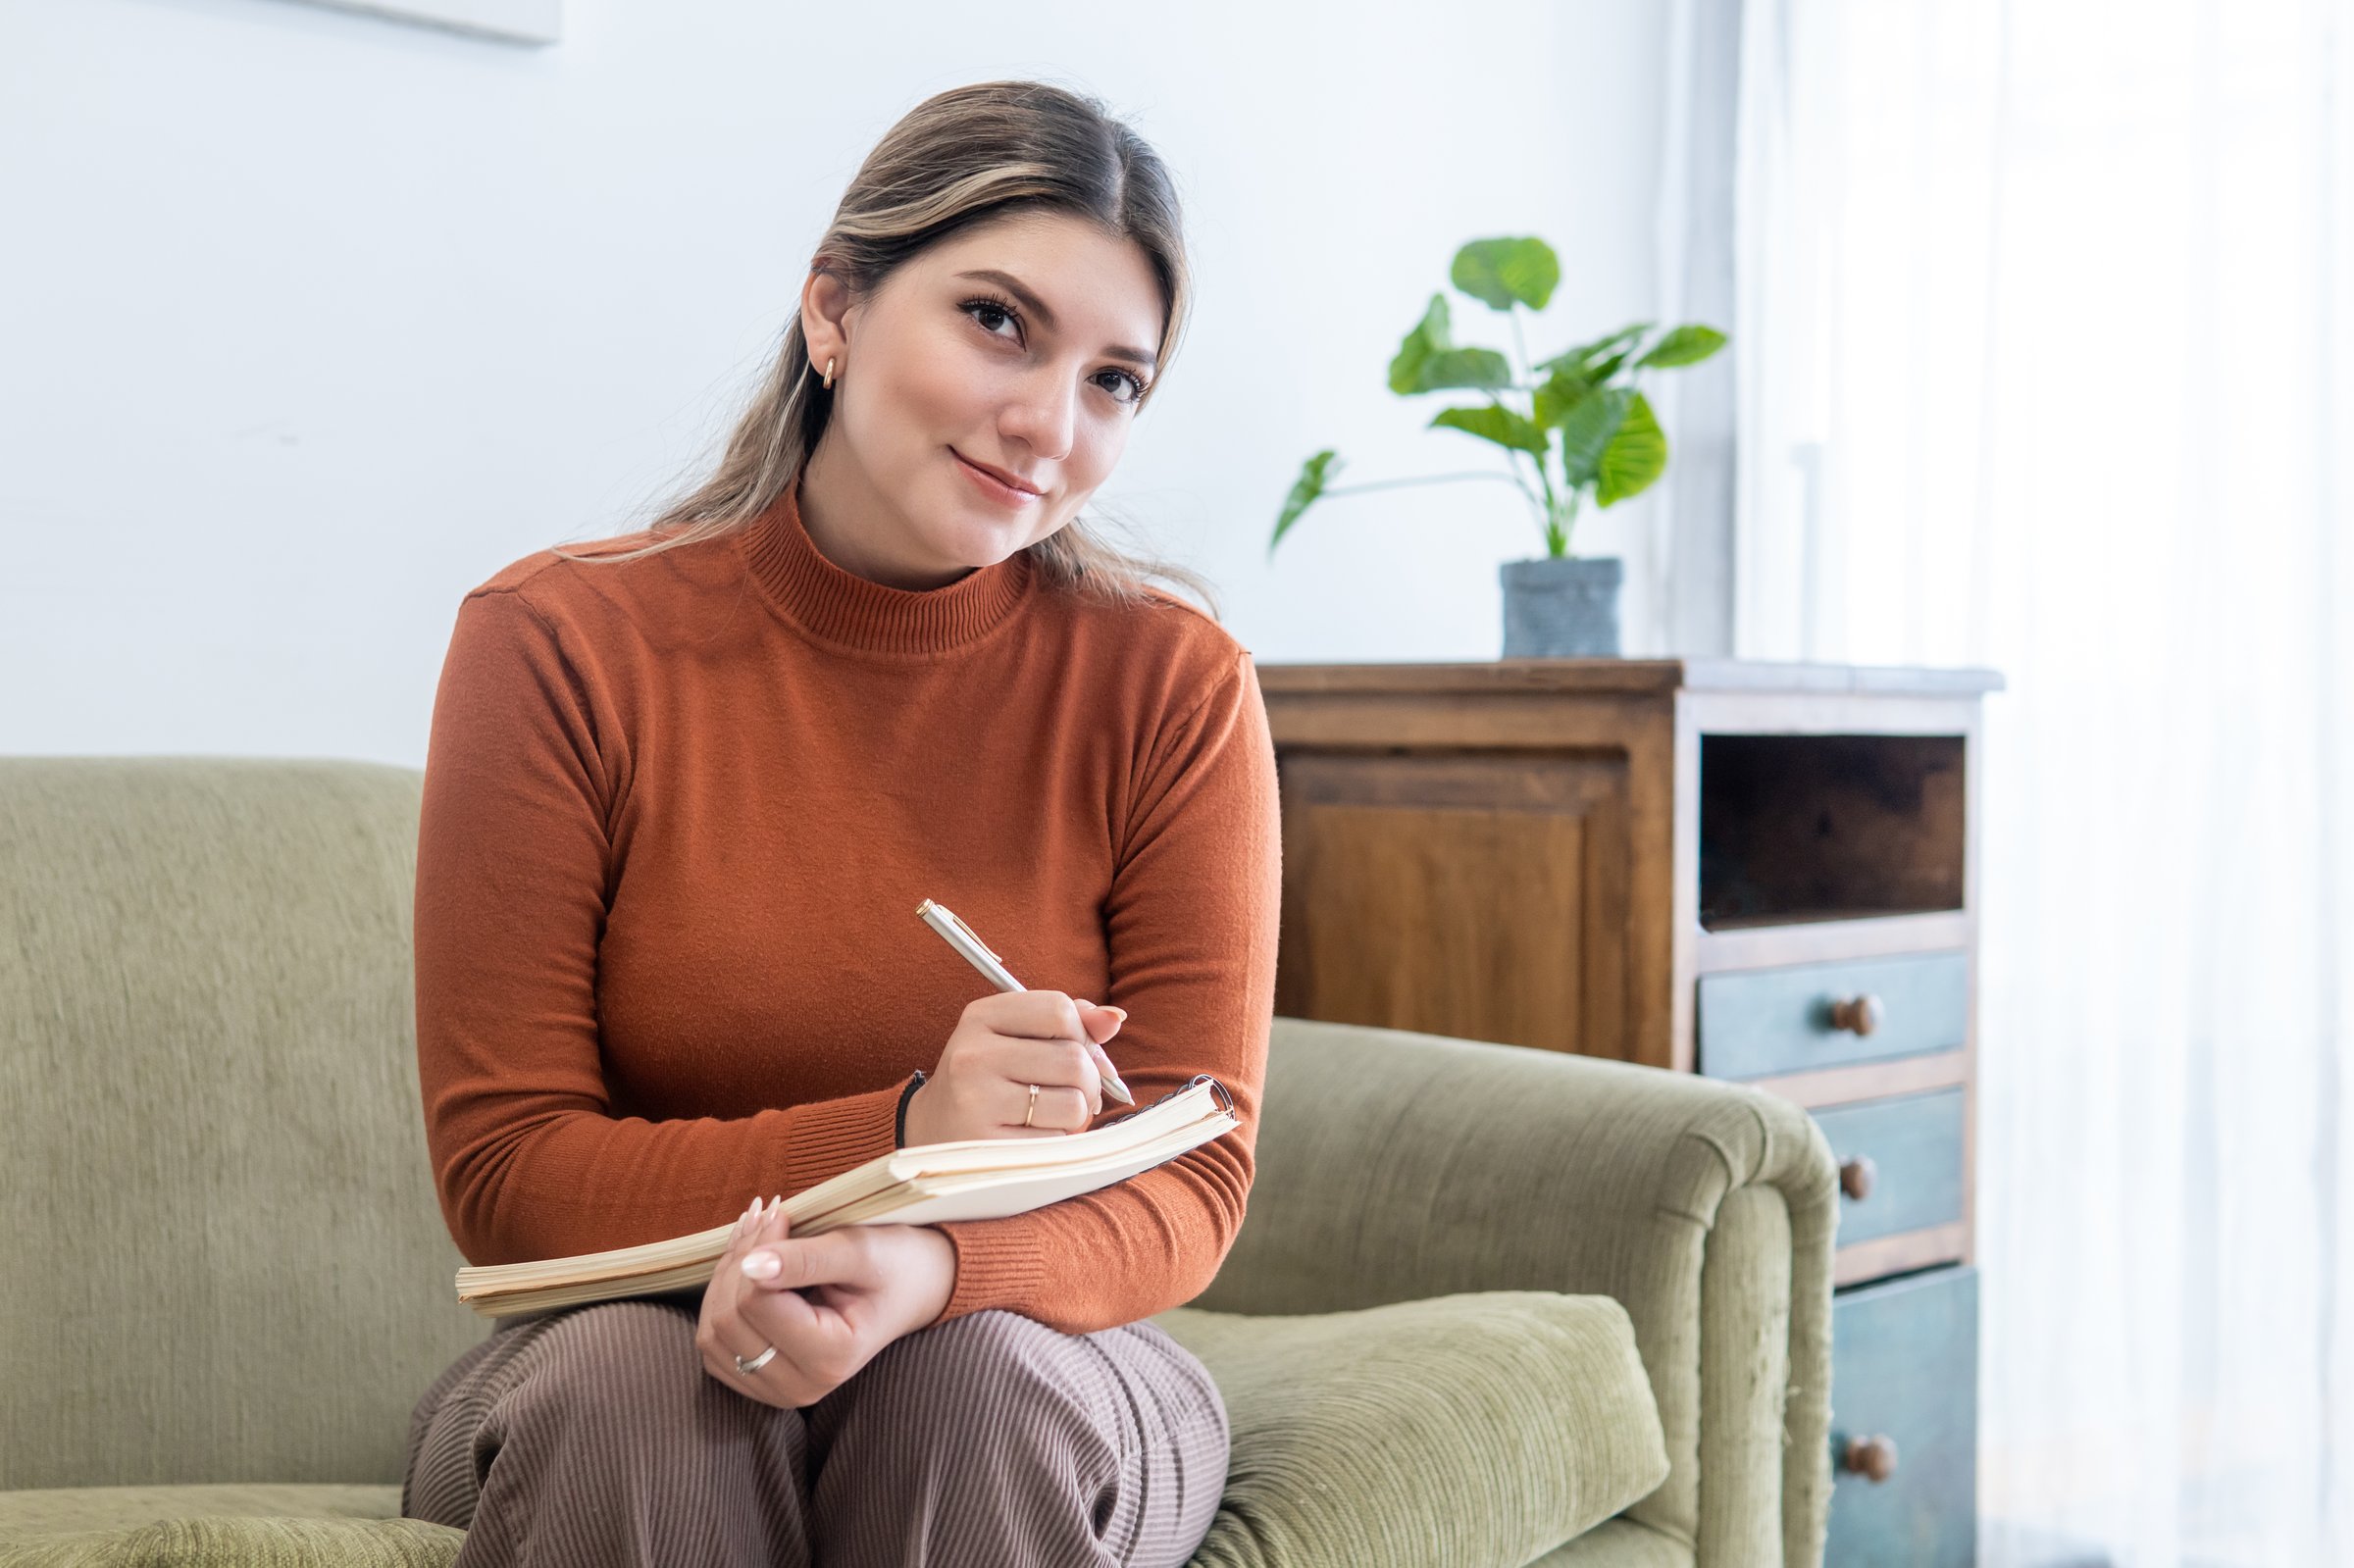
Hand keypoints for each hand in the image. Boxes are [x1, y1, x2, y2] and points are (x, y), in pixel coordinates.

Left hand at [696, 1195, 958, 1409]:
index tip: (781, 1213)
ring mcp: (778, 1390)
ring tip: (757, 1235)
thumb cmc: (894, 1263)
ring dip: (724, 1277)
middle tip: (766, 1216)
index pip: (757, 1303)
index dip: (759, 1250)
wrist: (913, 1288)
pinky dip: (720, 1300)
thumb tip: (751, 1266)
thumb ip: (806, 1259)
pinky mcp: (760, 1382)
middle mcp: (802, 1386)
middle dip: (737, 1260)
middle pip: (727, 1321)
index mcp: (831, 1357)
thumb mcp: (859, 1251)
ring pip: (712, 1334)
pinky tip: (747, 1266)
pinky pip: (714, 1345)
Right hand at [904, 991, 1127, 1145]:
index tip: (1075, 1050)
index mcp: (980, 1017)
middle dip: (1088, 1080)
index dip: (1082, 1033)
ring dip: (1075, 1115)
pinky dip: (1058, 1143)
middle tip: (1073, 1092)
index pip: (1059, 1009)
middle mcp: (973, 1055)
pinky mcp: (987, 1147)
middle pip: (1073, 1059)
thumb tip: (1114, 1019)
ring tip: (1050, 1116)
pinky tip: (1033, 1138)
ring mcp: (976, 1101)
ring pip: (1073, 1103)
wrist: (930, 1133)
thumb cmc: (987, 1080)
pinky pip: (1057, 1142)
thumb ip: (1067, 1022)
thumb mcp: (1013, 1037)